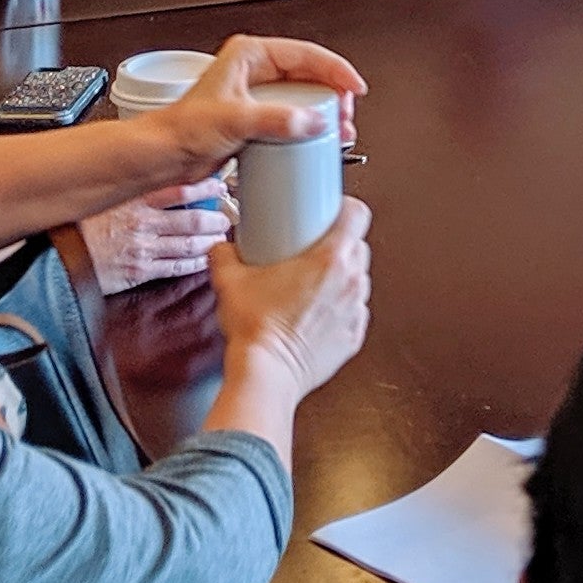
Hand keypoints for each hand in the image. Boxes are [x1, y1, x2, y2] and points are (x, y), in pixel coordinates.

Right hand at [82, 178, 232, 291]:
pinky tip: (204, 259)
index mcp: (135, 199)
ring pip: (189, 244)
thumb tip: (152, 173)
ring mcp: (144, 249)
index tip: (219, 184)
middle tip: (228, 215)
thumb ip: (129, 186)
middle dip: (215, 218)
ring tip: (222, 236)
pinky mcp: (140, 271)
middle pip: (192, 219)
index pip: (181, 189)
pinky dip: (194, 263)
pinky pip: (175, 267)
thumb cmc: (76, 224)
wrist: (57, 255)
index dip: (205, 187)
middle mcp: (144, 223)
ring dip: (210, 241)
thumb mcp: (103, 194)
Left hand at [155, 33, 368, 181]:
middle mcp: (254, 72)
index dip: (336, 70)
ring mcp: (256, 96)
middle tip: (346, 114)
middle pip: (309, 75)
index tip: (354, 88)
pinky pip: (291, 118)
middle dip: (333, 94)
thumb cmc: (183, 129)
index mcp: (249, 56)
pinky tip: (315, 141)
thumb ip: (276, 119)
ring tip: (337, 130)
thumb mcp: (234, 120)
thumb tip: (312, 120)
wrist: (164, 156)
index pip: (305, 54)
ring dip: (323, 112)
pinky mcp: (255, 119)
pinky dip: (308, 128)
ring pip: (303, 97)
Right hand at [208, 198, 372, 396]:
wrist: (266, 374)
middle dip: (340, 244)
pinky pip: (353, 312)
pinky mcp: (353, 337)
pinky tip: (317, 311)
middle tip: (314, 248)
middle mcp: (350, 282)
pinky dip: (340, 309)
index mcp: (330, 259)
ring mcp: (354, 311)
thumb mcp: (231, 280)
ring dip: (342, 277)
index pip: (358, 214)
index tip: (332, 211)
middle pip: (359, 246)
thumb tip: (223, 247)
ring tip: (315, 282)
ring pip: (358, 280)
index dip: (346, 208)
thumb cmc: (257, 330)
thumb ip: (224, 253)